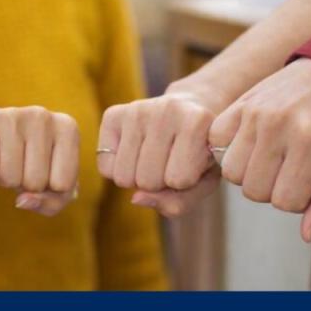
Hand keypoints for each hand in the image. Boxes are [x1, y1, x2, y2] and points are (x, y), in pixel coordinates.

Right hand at [0, 106, 78, 215]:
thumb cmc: (28, 162)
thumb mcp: (52, 185)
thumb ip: (52, 202)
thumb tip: (22, 201)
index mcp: (67, 128)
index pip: (63, 185)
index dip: (48, 188)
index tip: (41, 170)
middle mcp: (42, 116)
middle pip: (36, 182)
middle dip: (24, 184)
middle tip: (18, 165)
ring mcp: (10, 116)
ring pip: (10, 180)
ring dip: (4, 180)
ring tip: (3, 160)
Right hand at [97, 90, 223, 216]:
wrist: (191, 108)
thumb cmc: (199, 152)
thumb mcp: (204, 181)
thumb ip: (179, 202)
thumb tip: (135, 198)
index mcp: (197, 121)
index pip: (179, 180)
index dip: (184, 182)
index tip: (193, 163)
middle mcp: (166, 109)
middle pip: (147, 181)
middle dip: (158, 182)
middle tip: (170, 161)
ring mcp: (136, 110)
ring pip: (123, 177)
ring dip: (137, 178)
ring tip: (153, 158)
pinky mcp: (112, 114)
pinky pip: (105, 167)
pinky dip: (118, 169)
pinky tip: (134, 151)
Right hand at [209, 58, 310, 241]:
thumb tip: (305, 234)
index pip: (285, 201)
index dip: (300, 201)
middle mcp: (277, 125)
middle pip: (254, 191)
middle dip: (273, 190)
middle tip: (291, 171)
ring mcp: (253, 113)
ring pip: (231, 173)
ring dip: (250, 175)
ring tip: (272, 160)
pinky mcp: (237, 105)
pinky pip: (215, 145)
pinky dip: (229, 152)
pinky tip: (253, 146)